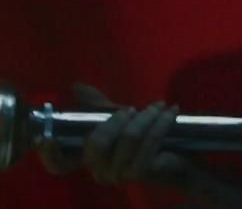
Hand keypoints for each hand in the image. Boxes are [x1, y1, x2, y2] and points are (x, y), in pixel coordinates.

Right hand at [37, 83, 193, 187]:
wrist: (177, 159)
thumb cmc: (143, 139)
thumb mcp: (118, 118)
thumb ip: (97, 106)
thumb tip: (76, 86)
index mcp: (88, 159)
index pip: (59, 166)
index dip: (50, 154)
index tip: (45, 137)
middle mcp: (99, 171)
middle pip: (97, 142)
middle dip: (117, 118)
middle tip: (132, 108)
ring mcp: (120, 174)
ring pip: (129, 137)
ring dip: (146, 115)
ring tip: (159, 105)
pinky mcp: (142, 172)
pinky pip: (150, 141)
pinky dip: (162, 121)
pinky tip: (171, 110)